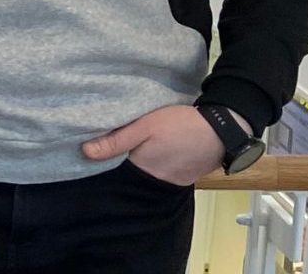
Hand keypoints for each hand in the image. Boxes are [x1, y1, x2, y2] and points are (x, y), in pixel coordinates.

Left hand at [80, 104, 244, 185]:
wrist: (222, 130)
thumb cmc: (181, 125)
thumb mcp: (144, 126)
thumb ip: (116, 140)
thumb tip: (85, 152)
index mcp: (141, 170)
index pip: (114, 170)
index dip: (104, 160)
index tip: (92, 148)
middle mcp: (154, 182)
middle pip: (130, 174)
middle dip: (121, 162)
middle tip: (114, 143)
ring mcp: (171, 182)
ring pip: (146, 174)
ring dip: (140, 163)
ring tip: (138, 146)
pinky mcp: (183, 178)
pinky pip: (162, 173)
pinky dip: (157, 164)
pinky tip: (157, 151)